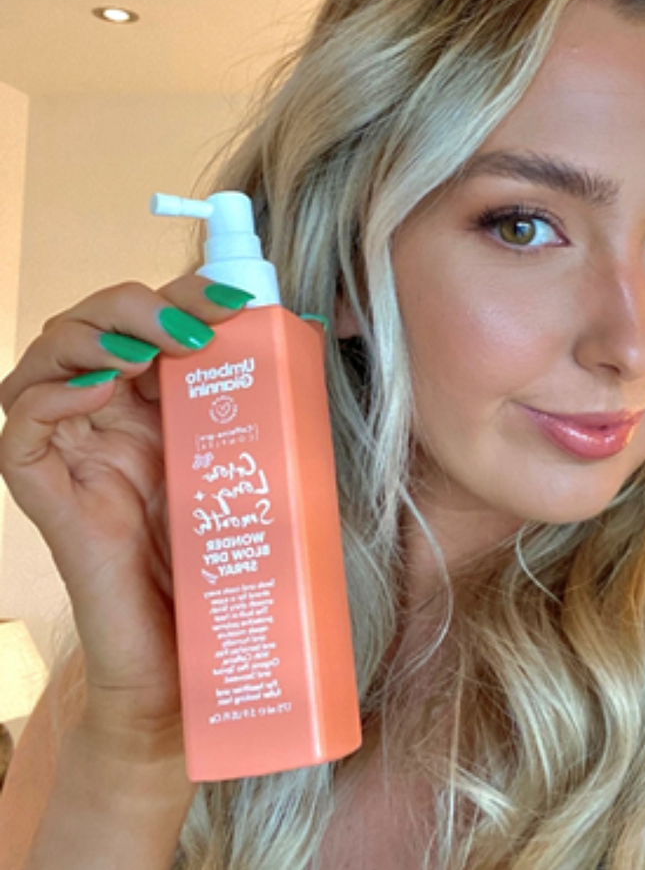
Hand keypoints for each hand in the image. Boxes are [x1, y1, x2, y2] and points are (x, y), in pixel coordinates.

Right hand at [0, 275, 252, 745]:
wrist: (197, 660)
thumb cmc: (230, 564)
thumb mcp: (255, 467)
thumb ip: (263, 406)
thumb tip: (307, 330)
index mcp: (158, 406)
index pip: (149, 319)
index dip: (182, 292)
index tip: (238, 297)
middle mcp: (109, 419)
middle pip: (91, 323)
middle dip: (139, 302)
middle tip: (198, 324)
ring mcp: (76, 454)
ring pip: (46, 358)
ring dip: (96, 333)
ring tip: (152, 349)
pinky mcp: (49, 497)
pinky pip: (21, 429)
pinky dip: (52, 394)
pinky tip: (100, 386)